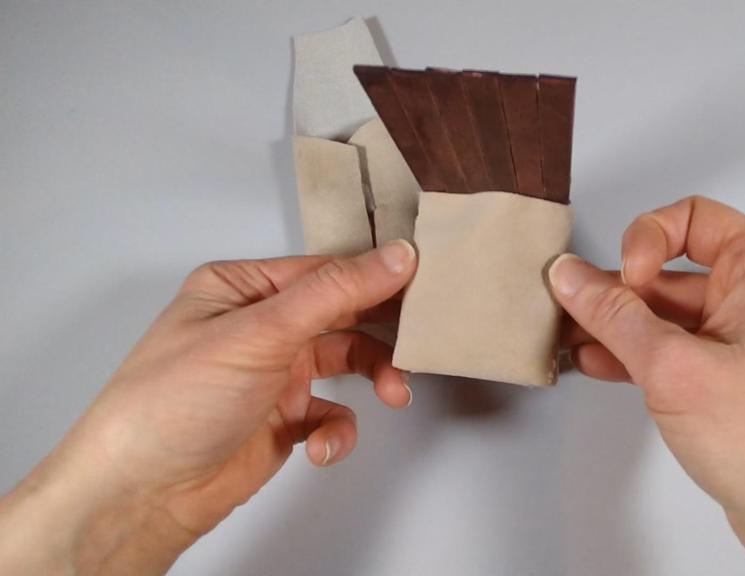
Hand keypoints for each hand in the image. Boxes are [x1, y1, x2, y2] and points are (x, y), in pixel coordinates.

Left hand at [0, 240, 417, 574]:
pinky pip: (333, 415)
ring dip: (376, 377)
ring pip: (348, 361)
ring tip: (393, 394)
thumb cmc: (170, 403)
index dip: (376, 277)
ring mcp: (273, 372)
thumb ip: (334, 293)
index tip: (424, 284)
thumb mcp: (258, 333)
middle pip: (343, 313)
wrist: (141, 495)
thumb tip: (394, 257)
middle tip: (421, 338)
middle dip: (382, 330)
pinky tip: (321, 444)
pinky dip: (338, 430)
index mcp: (243, 288)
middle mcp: (261, 325)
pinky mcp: (283, 418)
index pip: (325, 270)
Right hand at [551, 197, 744, 574]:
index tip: (623, 280)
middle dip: (619, 292)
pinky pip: (681, 349)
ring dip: (622, 328)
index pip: (693, 218)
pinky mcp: (738, 378)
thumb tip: (573, 279)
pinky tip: (603, 365)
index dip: (646, 241)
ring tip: (575, 342)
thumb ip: (615, 316)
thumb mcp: (674, 368)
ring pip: (672, 315)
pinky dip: (641, 355)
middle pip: (674, 270)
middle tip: (572, 311)